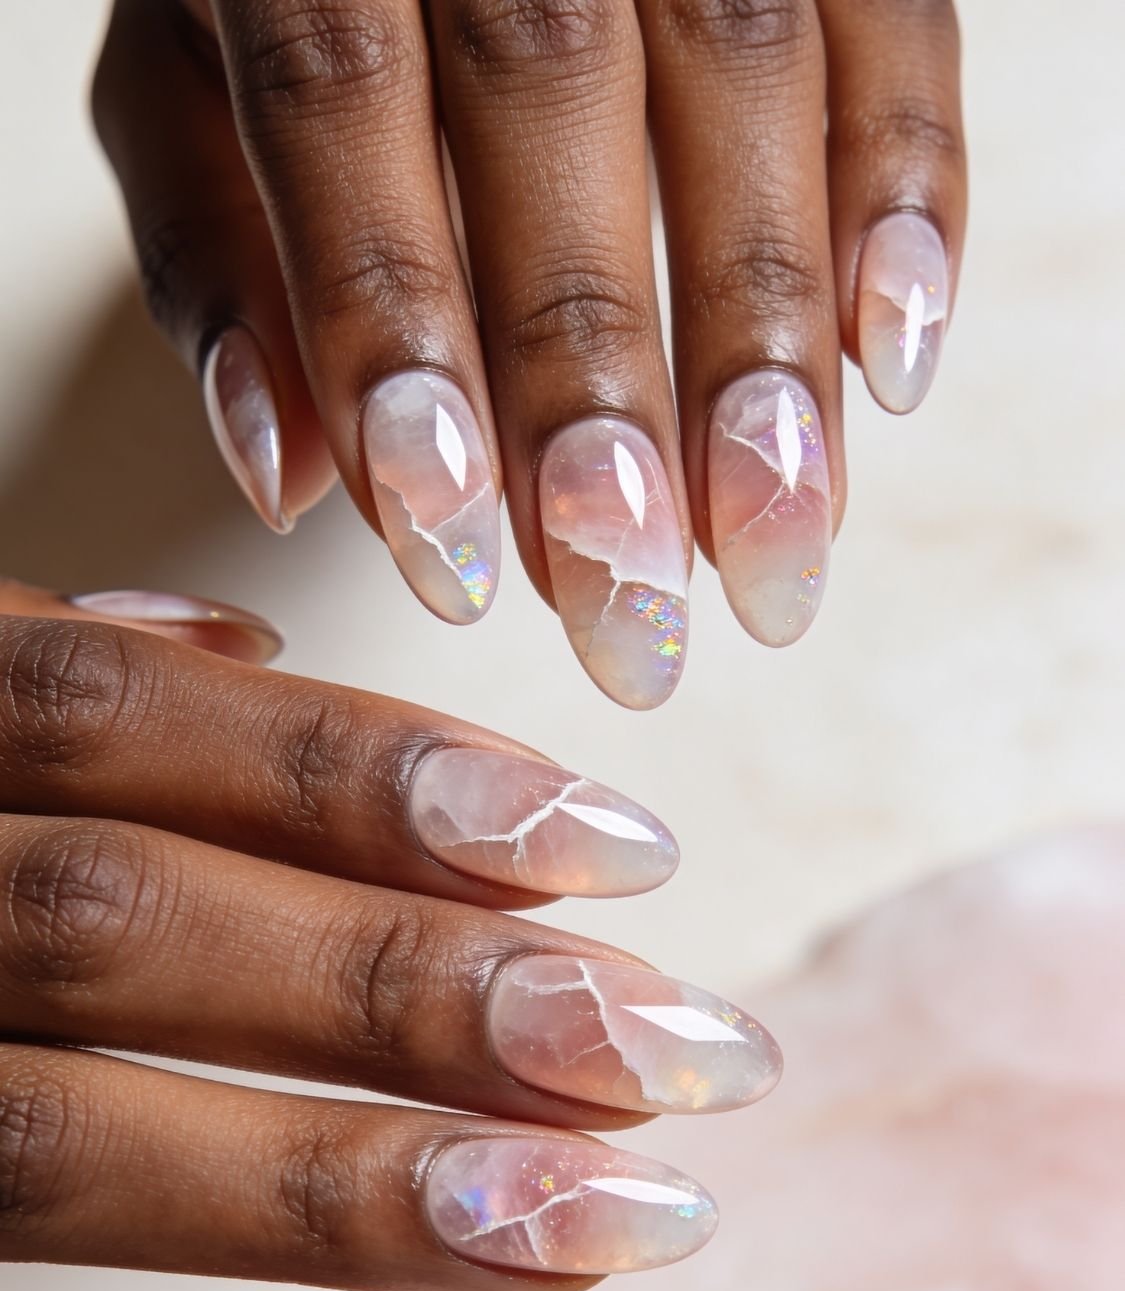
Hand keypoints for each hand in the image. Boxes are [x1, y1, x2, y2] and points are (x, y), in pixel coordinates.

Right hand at [0, 581, 779, 1290]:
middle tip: (681, 1056)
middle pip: (121, 926)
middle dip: (415, 989)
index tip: (625, 848)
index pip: (114, 715)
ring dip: (352, 1190)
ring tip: (603, 1224)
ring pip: (58, 1153)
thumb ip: (48, 686)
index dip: (365, 773)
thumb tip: (240, 644)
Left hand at [92, 0, 965, 702]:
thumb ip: (216, 251)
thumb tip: (291, 478)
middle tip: (630, 597)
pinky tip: (895, 364)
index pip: (337, 110)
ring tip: (775, 543)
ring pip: (743, 64)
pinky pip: (896, 22)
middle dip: (596, 377)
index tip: (454, 552)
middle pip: (551, 94)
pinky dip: (907, 194)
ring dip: (766, 329)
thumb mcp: (186, 72)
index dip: (398, 339)